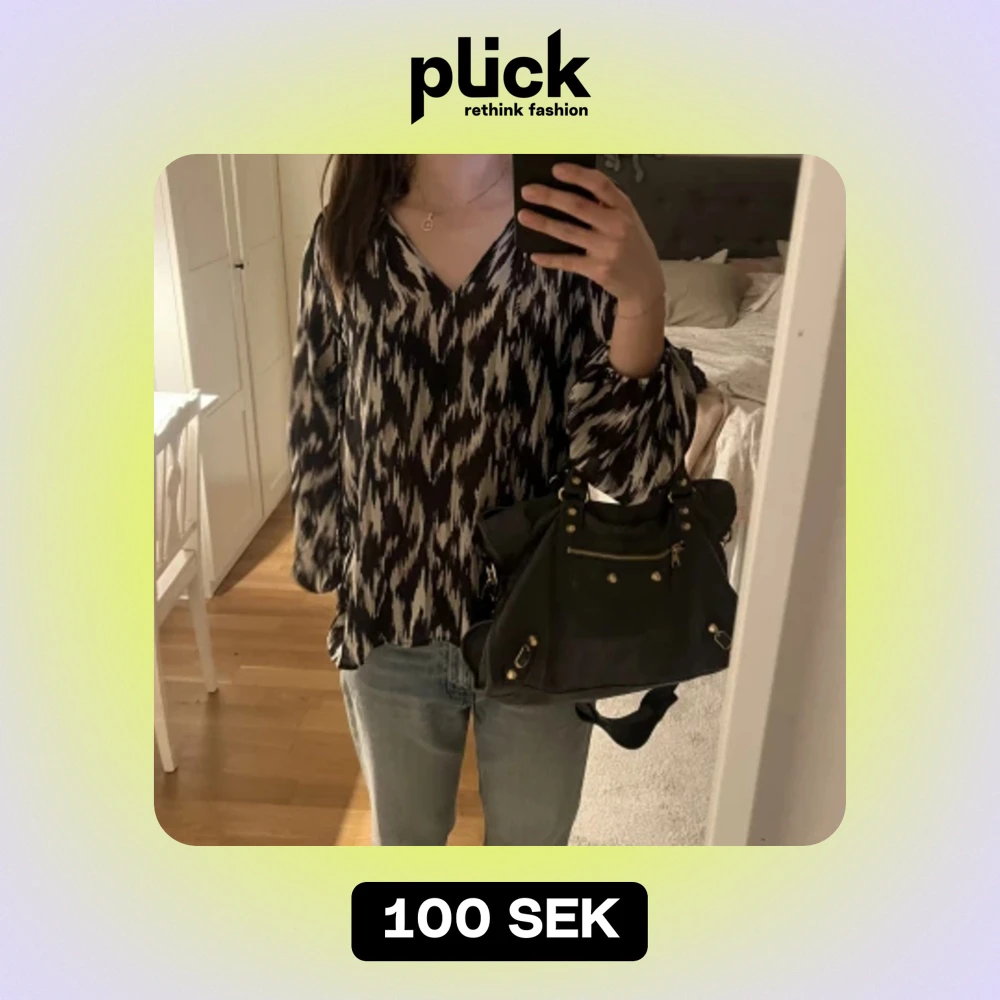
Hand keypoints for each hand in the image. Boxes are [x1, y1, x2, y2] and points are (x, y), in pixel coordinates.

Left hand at [517, 162, 664, 314]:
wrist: (645, 285)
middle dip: (550, 197)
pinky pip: (568, 261)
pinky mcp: (598, 270)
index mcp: (624, 208)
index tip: (555, 169)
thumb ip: (607, 206)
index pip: (600, 185)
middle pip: (578, 206)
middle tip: (527, 191)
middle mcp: (617, 226)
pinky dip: (549, 258)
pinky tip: (534, 254)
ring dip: (543, 223)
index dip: (577, 175)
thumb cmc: (632, 247)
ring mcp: (607, 249)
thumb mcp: (628, 221)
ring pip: (568, 232)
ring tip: (523, 215)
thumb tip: (568, 190)